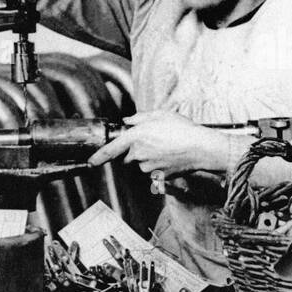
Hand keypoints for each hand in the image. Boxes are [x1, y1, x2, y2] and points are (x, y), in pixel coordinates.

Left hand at [88, 110, 229, 177]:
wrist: (200, 148)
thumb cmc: (183, 130)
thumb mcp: (160, 115)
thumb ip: (140, 117)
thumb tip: (128, 121)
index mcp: (136, 137)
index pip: (111, 149)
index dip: (98, 157)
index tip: (91, 162)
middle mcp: (139, 154)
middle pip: (128, 156)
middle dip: (135, 150)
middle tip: (153, 140)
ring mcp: (149, 167)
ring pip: (141, 164)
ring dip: (148, 157)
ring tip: (166, 147)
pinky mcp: (158, 176)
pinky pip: (154, 171)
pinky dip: (159, 165)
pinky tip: (171, 156)